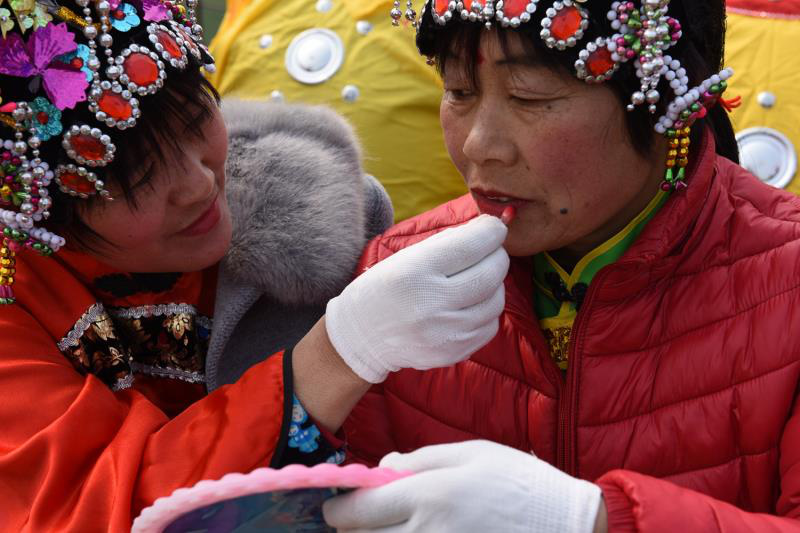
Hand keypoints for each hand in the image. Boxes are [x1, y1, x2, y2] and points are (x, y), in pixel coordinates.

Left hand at [323, 440, 602, 532]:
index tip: (333, 507)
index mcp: (429, 496)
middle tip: (355, 522)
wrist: (565, 524)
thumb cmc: (516, 480)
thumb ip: (419, 459)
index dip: (339, 509)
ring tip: (385, 528)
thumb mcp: (469, 453)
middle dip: (352, 531)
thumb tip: (381, 468)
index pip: (361, 510)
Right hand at [325, 215, 509, 382]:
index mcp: (414, 272)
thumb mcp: (406, 257)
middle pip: (490, 274)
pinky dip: (487, 310)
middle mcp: (430, 304)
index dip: (491, 232)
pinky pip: (490, 326)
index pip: (470, 246)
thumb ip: (448, 242)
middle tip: (492, 251)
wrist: (361, 337)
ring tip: (478, 277)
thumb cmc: (385, 288)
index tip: (495, 227)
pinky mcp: (452, 353)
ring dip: (494, 284)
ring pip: (495, 301)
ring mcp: (444, 333)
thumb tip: (490, 229)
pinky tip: (471, 304)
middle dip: (498, 256)